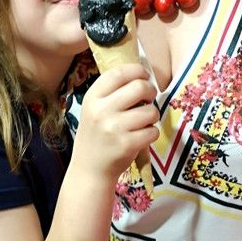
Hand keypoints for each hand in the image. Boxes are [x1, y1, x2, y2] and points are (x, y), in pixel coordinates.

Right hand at [72, 63, 158, 181]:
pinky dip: (152, 133)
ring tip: (143, 122)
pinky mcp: (126, 145)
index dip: (137, 70)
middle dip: (150, 91)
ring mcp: (114, 128)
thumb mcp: (94, 109)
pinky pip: (153, 131)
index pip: (118, 73)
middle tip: (149, 99)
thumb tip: (141, 75)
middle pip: (139, 87)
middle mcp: (101, 110)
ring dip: (153, 115)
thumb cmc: (96, 136)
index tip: (144, 76)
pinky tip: (142, 137)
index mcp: (93, 97)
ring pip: (150, 111)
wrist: (89, 170)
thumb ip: (111, 93)